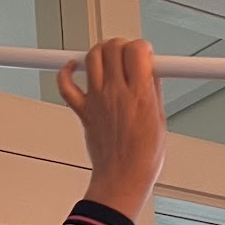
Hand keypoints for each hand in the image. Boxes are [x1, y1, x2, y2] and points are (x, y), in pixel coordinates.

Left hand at [57, 39, 165, 222]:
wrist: (122, 179)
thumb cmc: (142, 158)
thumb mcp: (159, 119)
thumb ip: (153, 90)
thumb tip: (151, 71)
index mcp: (140, 95)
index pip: (137, 51)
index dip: (141, 47)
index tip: (144, 53)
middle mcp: (116, 94)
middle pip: (113, 49)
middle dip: (121, 45)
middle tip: (126, 53)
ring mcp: (97, 101)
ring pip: (91, 59)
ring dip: (99, 51)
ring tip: (106, 57)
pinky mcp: (83, 111)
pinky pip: (66, 86)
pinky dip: (65, 71)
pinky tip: (72, 66)